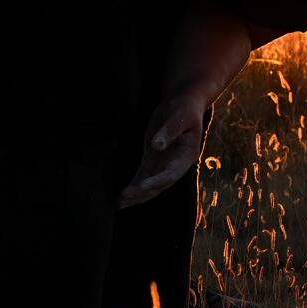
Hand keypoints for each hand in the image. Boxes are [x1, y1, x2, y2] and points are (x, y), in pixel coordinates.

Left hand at [119, 92, 208, 208]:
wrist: (183, 104)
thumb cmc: (184, 109)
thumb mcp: (179, 117)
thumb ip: (169, 131)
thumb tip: (156, 146)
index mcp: (187, 156)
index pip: (172, 174)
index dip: (157, 181)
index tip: (142, 186)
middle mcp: (176, 166)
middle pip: (160, 185)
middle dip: (143, 193)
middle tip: (124, 196)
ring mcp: (163, 165)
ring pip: (150, 186)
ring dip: (136, 195)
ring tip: (119, 203)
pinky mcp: (152, 161)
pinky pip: (142, 178)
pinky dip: (133, 186)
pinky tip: (121, 196)